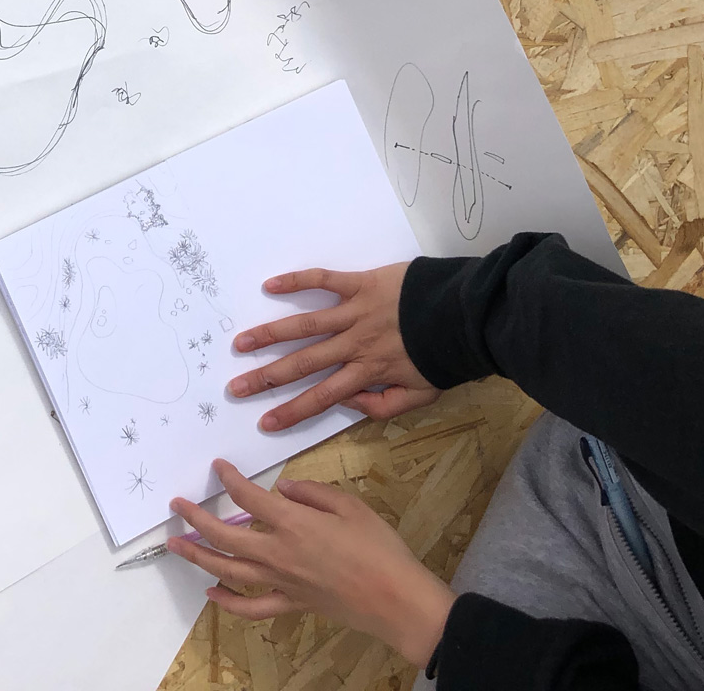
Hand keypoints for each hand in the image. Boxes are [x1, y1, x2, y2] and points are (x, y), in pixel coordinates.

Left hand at [169, 459, 455, 667]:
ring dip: (198, 556)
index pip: (248, 497)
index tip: (218, 467)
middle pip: (225, 535)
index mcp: (292, 522)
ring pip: (228, 571)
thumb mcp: (350, 505)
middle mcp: (278, 552)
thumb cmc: (378, 548)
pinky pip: (251, 607)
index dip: (230, 479)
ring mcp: (281, 581)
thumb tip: (285, 489)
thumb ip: (313, 493)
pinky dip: (227, 602)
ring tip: (176, 545)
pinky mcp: (290, 604)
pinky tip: (211, 594)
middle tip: (177, 506)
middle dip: (196, 519)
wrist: (395, 599)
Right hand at [228, 262, 436, 430]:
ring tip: (242, 342)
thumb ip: (382, 406)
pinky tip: (270, 286)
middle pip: (304, 364)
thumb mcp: (420, 396)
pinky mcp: (360, 284)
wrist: (466, 316)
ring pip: (306, 325)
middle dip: (267, 378)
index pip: (322, 397)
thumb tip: (347, 402)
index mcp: (368, 373)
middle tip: (236, 387)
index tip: (265, 422)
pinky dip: (297, 281)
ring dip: (271, 334)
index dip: (292, 411)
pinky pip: (324, 281)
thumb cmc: (444, 357)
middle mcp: (354, 344)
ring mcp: (354, 312)